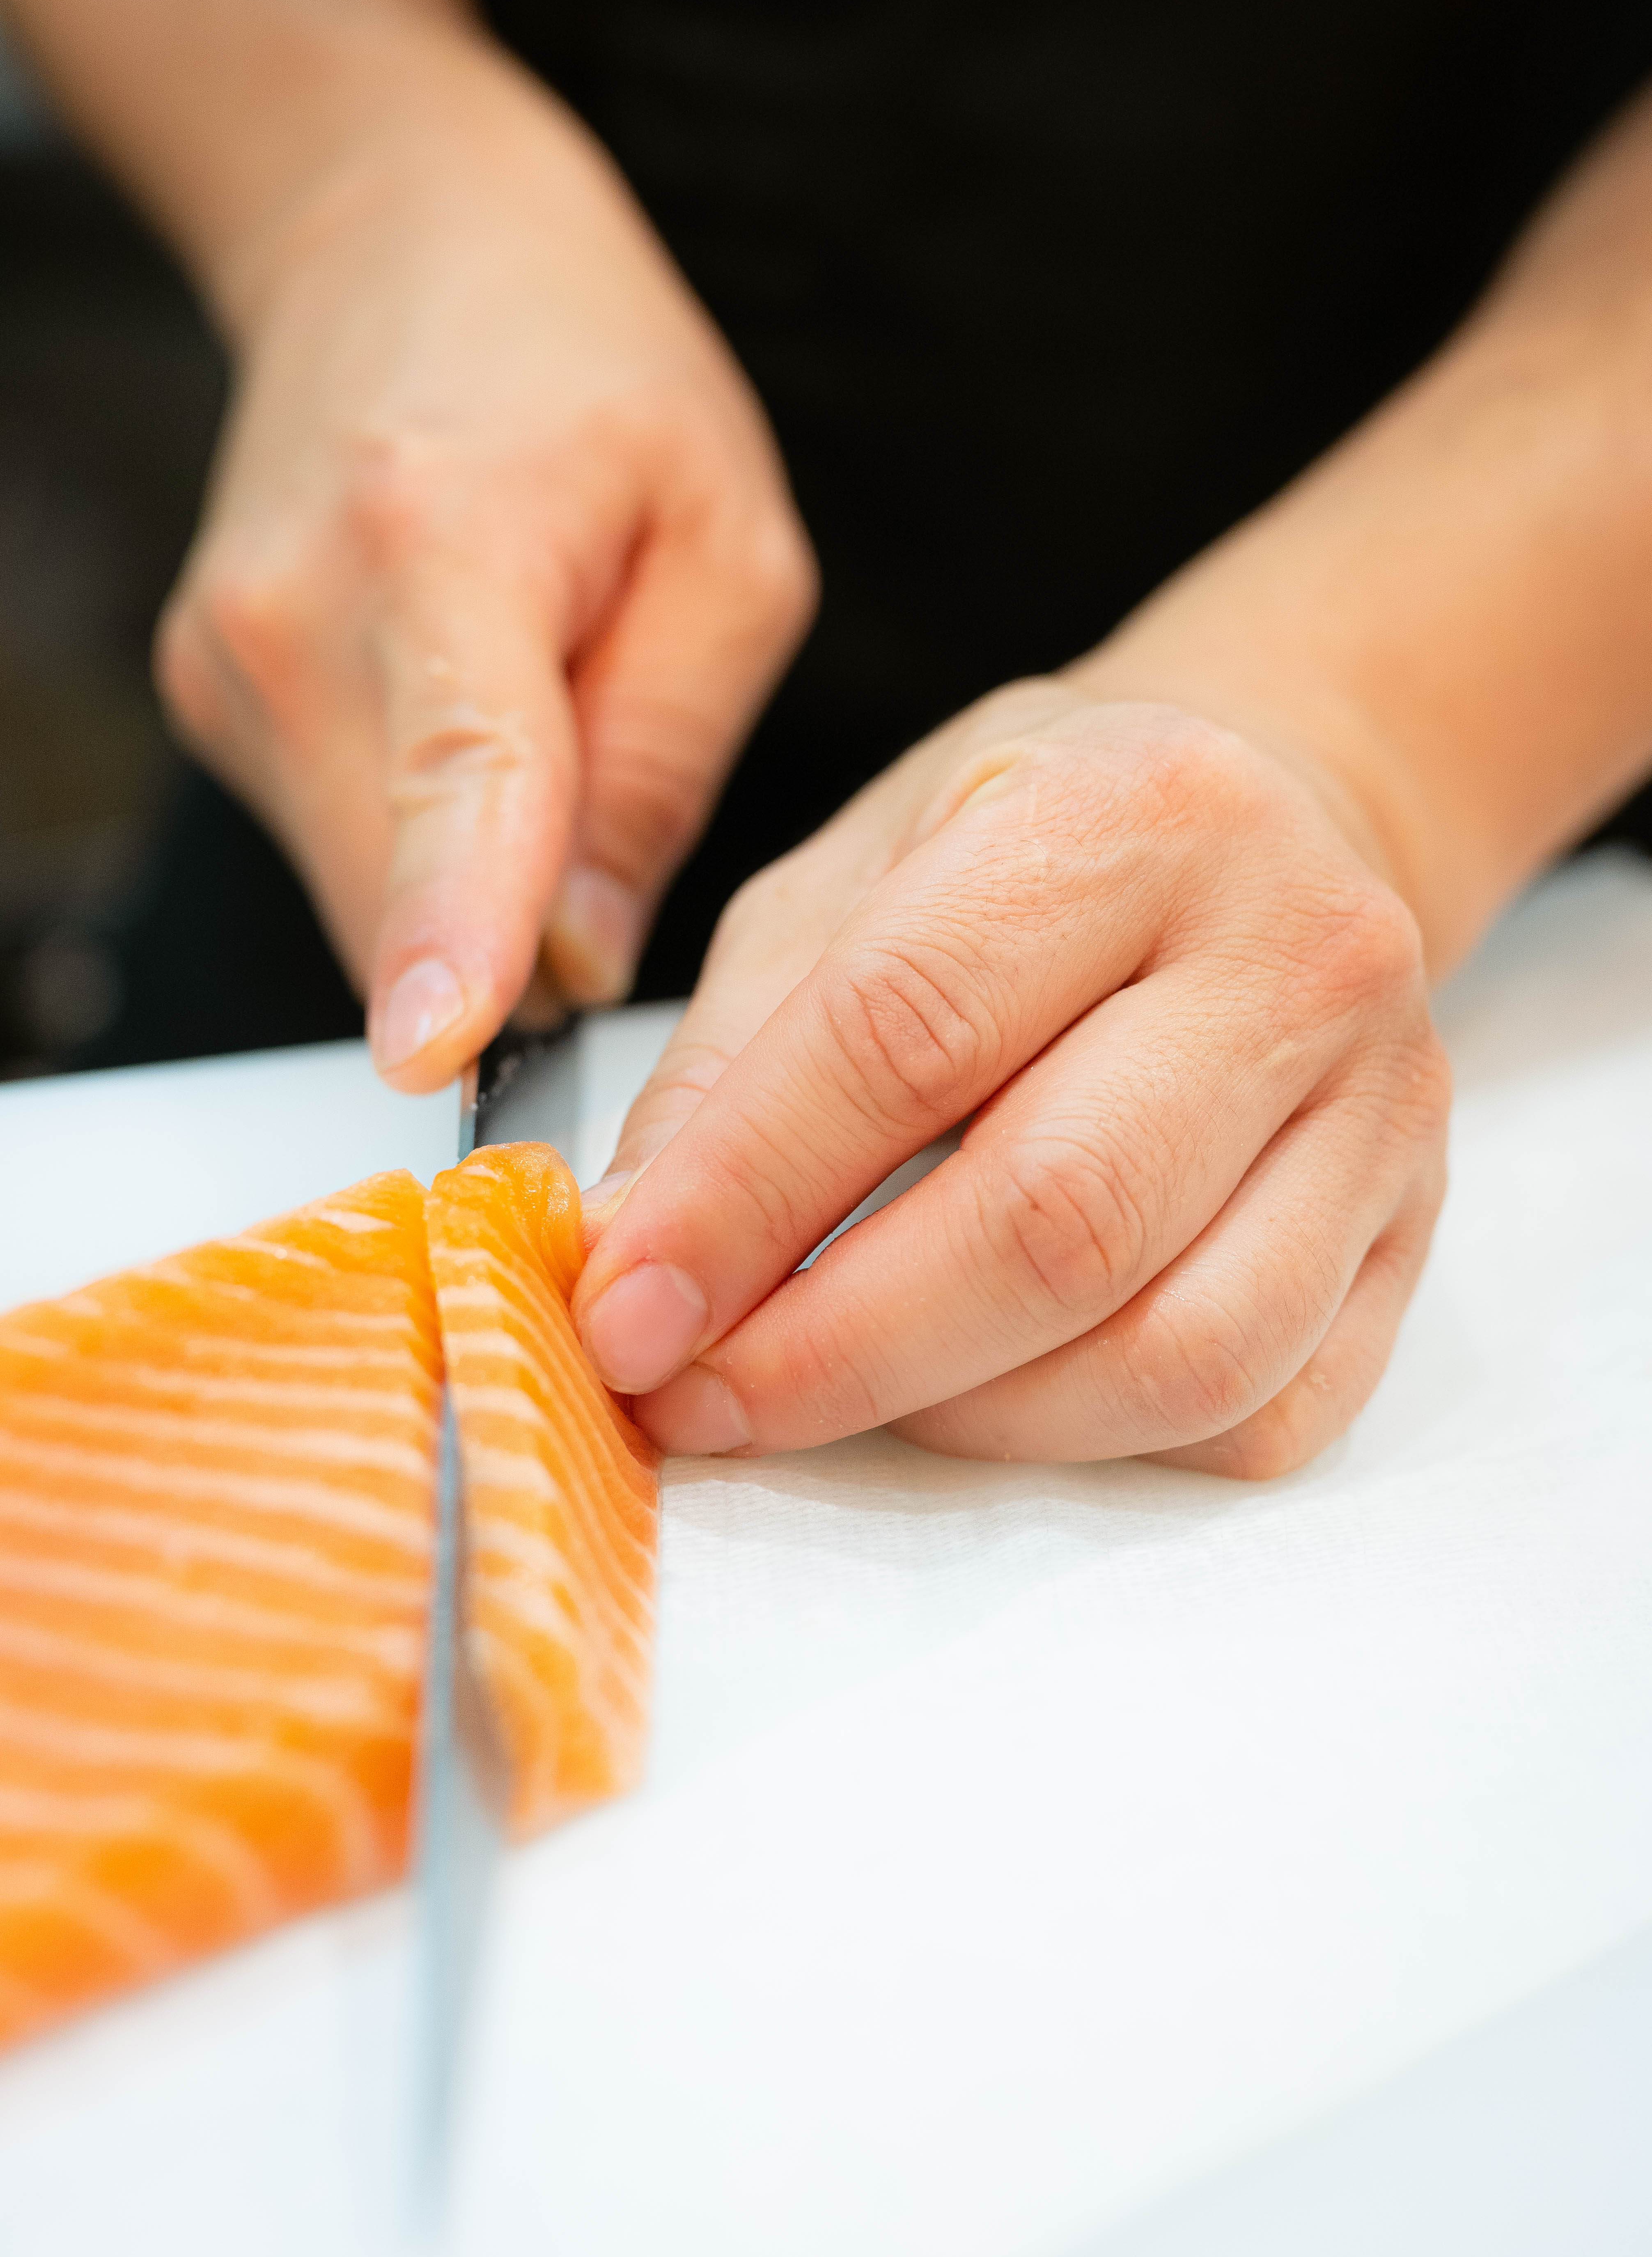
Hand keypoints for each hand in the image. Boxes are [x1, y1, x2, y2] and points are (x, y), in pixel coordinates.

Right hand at [158, 51, 815, 1086]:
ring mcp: (228, 668)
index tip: (440, 1052)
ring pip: (364, 897)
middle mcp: (296, 615)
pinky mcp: (213, 704)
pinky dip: (421, 841)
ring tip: (537, 715)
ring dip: (472, 885)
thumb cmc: (589, 379)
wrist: (400, 243)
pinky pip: (340, 852)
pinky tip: (466, 717)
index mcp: (446, 544)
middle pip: (402, 889)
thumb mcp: (724, 549)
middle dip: (516, 939)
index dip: (453, 931)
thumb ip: (663, 765)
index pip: (456, 776)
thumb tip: (581, 959)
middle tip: (607, 813)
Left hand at [570, 679, 1450, 1475]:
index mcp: (1131, 810)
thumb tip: (632, 1257)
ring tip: (837, 1392)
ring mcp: (1382, 1102)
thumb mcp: (850, 881)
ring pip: (1169, 1349)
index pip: (908, 1035)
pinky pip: (1254, 1411)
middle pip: (1054, 1218)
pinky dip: (1094, 1446)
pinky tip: (991, 1393)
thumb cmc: (1034, 851)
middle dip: (840, 1348)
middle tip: (700, 1397)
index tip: (622, 1312)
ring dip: (963, 1419)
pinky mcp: (1410, 1230)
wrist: (1268, 828)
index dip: (742, 1197)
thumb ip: (734, 1060)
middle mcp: (1292, 949)